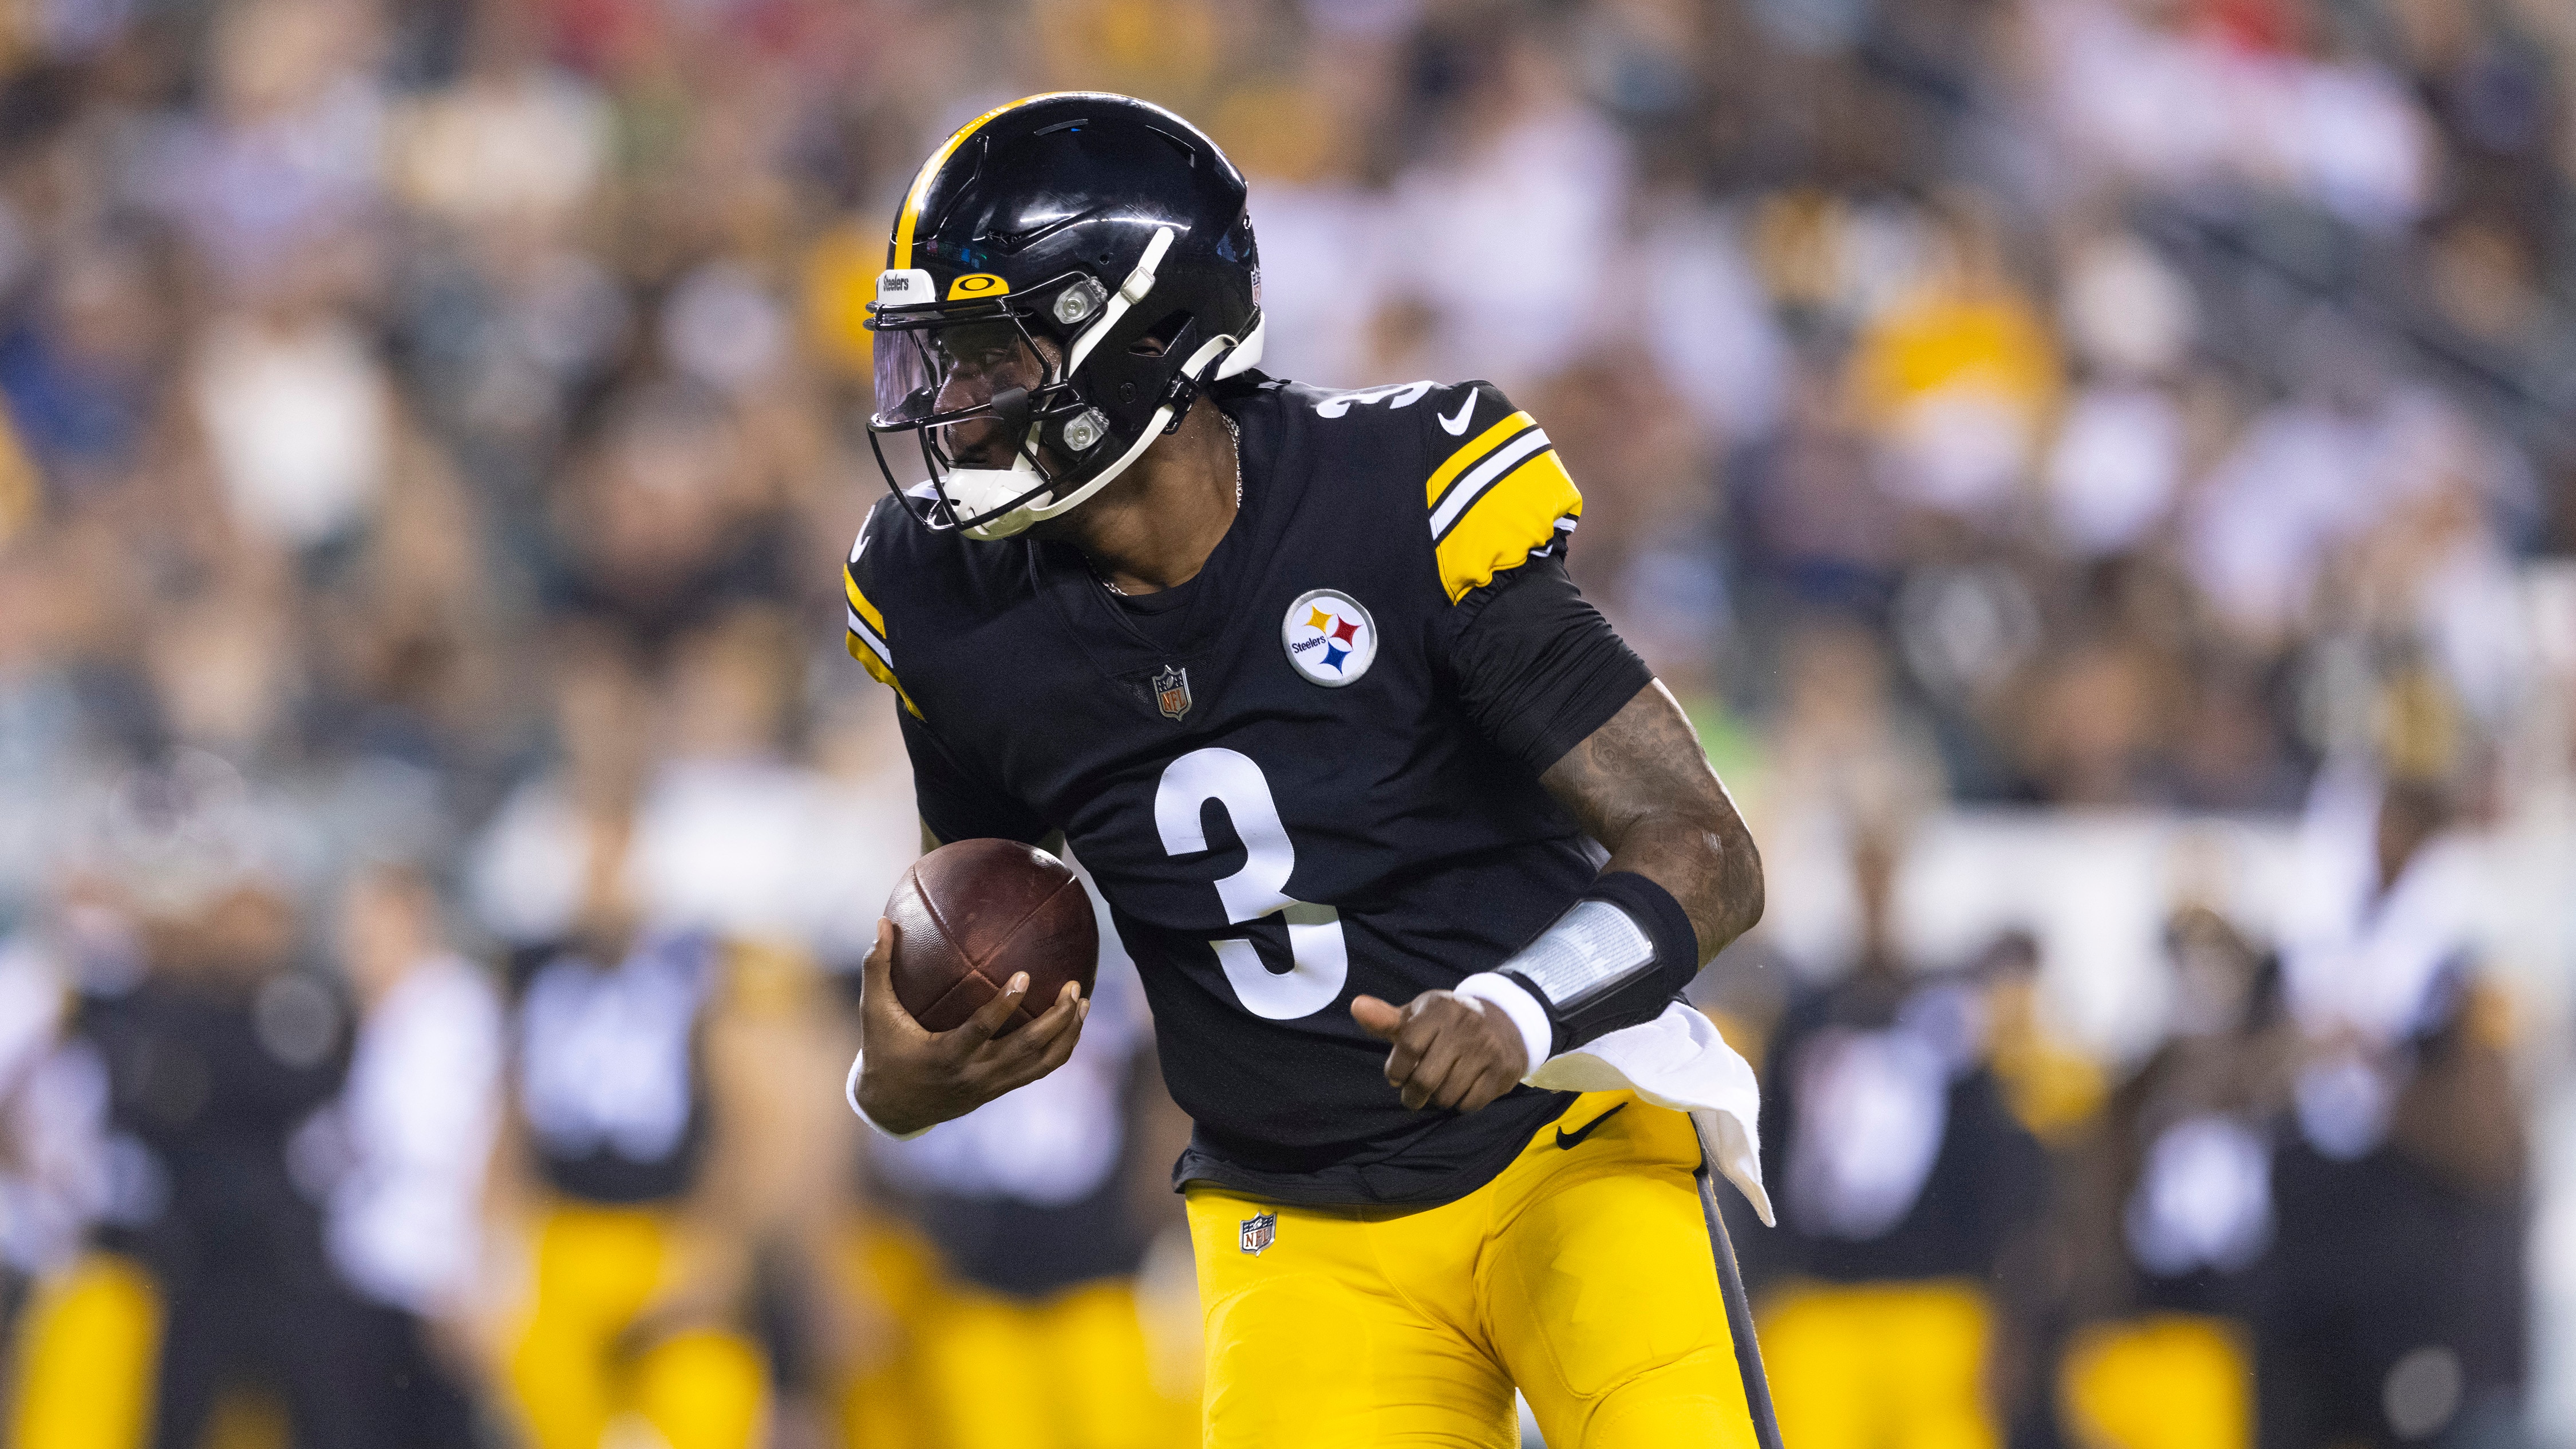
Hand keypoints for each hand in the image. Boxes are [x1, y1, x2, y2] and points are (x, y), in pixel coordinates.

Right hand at [854, 918, 1087, 1134]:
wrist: (892, 1107)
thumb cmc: (883, 1051)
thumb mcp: (874, 1012)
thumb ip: (877, 968)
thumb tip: (882, 922)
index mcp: (947, 1055)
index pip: (982, 1029)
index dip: (1005, 1004)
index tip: (1026, 975)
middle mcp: (975, 1073)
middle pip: (1026, 1048)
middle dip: (1056, 1019)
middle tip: (1075, 987)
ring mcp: (991, 1085)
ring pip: (1040, 1063)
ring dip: (1067, 1034)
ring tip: (1084, 1002)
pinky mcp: (999, 1089)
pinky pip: (1038, 1070)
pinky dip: (1059, 1048)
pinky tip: (1072, 1023)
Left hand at [1351, 990, 1527, 1112]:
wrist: (1505, 1021)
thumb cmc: (1447, 1023)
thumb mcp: (1417, 1016)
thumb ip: (1385, 1018)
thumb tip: (1356, 1006)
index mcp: (1439, 1009)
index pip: (1408, 1046)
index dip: (1396, 1069)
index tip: (1396, 1077)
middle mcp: (1465, 1026)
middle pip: (1425, 1079)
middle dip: (1413, 1094)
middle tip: (1412, 1094)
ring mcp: (1486, 1049)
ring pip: (1447, 1095)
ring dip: (1437, 1099)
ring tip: (1439, 1087)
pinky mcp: (1502, 1071)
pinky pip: (1470, 1104)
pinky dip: (1460, 1104)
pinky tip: (1461, 1089)